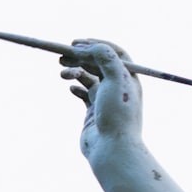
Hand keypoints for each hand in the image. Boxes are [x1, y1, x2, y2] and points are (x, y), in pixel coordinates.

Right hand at [59, 40, 142, 163]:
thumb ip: (106, 58)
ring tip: (62, 74)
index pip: (114, 53)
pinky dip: (75, 87)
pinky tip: (70, 89)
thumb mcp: (116, 80)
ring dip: (73, 71)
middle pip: (98, 63)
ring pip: (87, 77)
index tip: (76, 43)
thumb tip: (88, 46)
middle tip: (62, 55)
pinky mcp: (94, 111)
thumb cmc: (118, 115)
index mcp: (129, 78)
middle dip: (79, 57)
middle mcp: (119, 87)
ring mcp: (106, 99)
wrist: (112, 148)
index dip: (96, 45)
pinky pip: (83, 93)